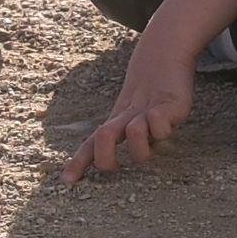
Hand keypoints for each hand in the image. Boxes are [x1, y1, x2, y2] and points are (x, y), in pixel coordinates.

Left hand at [63, 33, 196, 183]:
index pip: (92, 145)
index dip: (79, 163)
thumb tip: (113, 165)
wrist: (165, 56)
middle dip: (106, 159)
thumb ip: (129, 141)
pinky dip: (162, 129)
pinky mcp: (169, 107)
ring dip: (141, 145)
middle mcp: (127, 119)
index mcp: (116, 124)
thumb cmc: (151, 98)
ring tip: (152, 140)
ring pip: (134, 133)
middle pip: (103, 137)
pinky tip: (170, 123)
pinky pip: (159, 124)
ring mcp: (147, 112)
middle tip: (116, 166)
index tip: (66, 181)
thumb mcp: (135, 120)